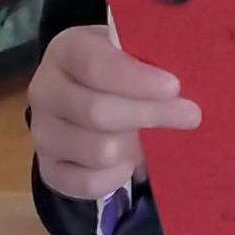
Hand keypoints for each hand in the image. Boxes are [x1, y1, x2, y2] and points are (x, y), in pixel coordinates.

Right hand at [30, 24, 200, 203]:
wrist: (90, 98)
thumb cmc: (122, 70)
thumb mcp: (133, 51)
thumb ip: (150, 57)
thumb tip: (185, 81)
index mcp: (66, 51)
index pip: (95, 65)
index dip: (136, 79)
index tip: (175, 86)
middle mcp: (45, 90)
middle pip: (97, 111)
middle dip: (150, 115)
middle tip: (191, 115)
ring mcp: (42, 133)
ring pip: (98, 151)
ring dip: (134, 148)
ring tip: (152, 139)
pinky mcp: (49, 169)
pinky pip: (88, 183)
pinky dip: (116, 177)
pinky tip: (129, 163)